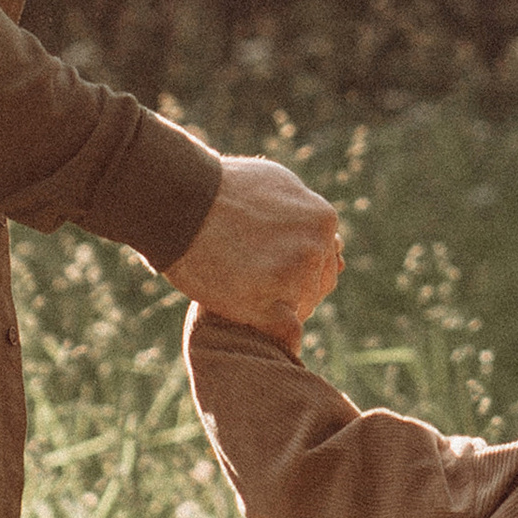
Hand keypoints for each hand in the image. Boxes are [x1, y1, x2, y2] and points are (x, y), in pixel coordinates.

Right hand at [162, 154, 343, 339]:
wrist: (181, 202)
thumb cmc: (223, 189)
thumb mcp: (278, 185)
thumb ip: (308, 215)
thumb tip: (335, 244)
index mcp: (322, 219)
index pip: (327, 260)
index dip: (298, 268)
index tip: (270, 265)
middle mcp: (315, 247)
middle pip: (316, 287)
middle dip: (292, 289)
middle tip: (253, 280)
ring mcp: (293, 277)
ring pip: (300, 309)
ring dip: (277, 307)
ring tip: (243, 291)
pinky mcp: (268, 304)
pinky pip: (287, 332)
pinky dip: (274, 333)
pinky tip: (253, 319)